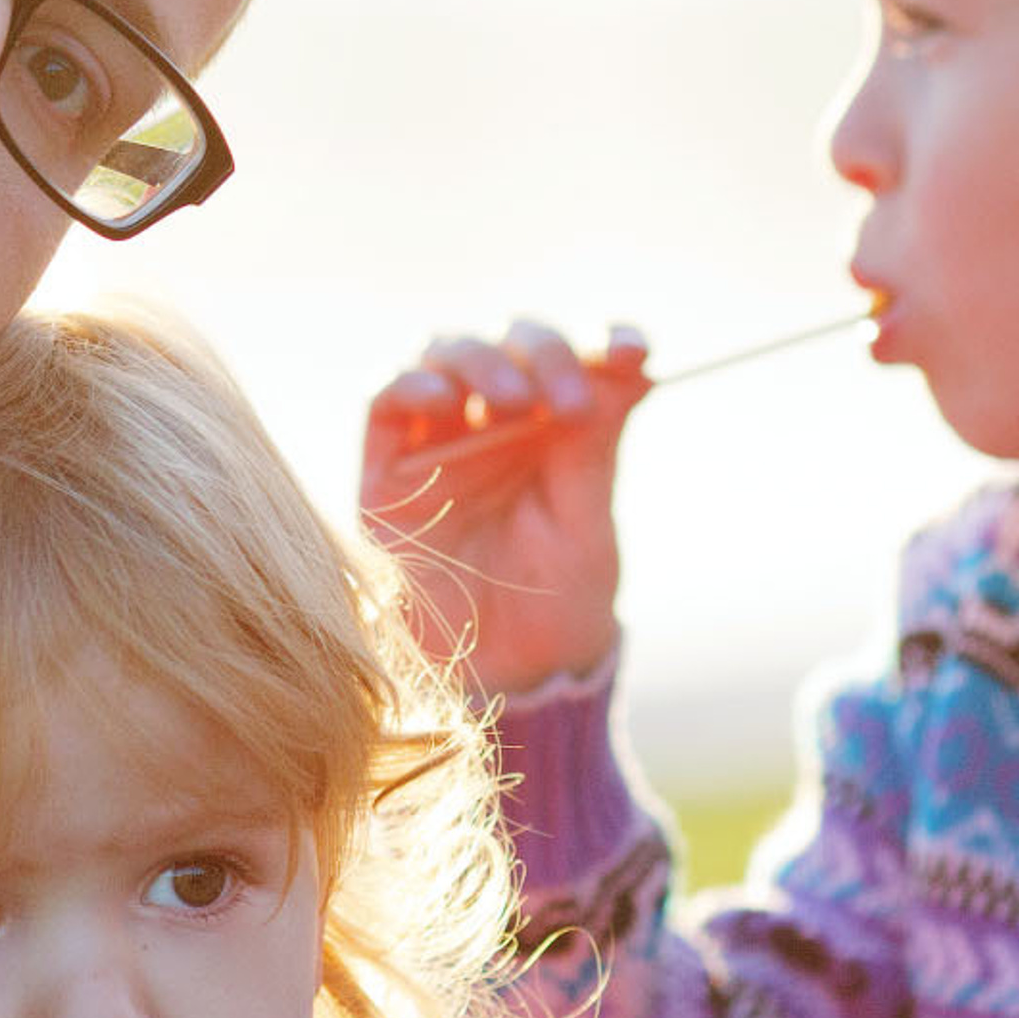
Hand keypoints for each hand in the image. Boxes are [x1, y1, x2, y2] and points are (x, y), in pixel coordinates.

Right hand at [360, 321, 648, 697]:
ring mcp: (438, 442)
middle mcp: (494, 424)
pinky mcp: (386, 468)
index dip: (602, 339)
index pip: (576, 357)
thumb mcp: (586, 522)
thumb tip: (633, 365)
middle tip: (571, 403)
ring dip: (483, 359)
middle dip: (545, 352)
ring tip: (515, 401)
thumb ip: (596, 444)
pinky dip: (413, 382)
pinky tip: (445, 402)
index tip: (633, 352)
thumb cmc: (551, 610)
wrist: (500, 679)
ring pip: (445, 352)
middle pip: (510, 341)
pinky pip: (385, 398)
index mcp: (553, 431)